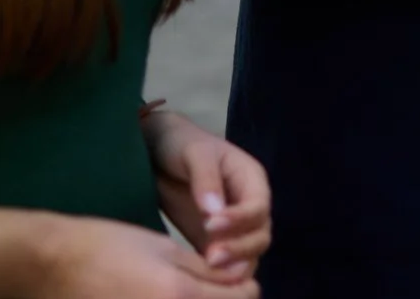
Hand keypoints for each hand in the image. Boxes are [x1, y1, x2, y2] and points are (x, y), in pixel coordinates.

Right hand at [30, 214, 255, 298]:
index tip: (233, 275)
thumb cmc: (108, 247)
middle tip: (215, 286)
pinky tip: (165, 298)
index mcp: (182, 295)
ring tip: (189, 292)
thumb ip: (205, 268)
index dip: (244, 285)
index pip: (244, 298)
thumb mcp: (163, 248)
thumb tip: (239, 278)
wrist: (51, 267)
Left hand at [141, 109, 270, 280]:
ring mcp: (234, 226)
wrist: (159, 151)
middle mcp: (248, 205)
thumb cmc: (182, 144)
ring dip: (234, 264)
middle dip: (241, 249)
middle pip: (260, 234)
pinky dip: (221, 273)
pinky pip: (228, 262)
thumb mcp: (195, 153)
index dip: (240, 219)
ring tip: (208, 269)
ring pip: (249, 252)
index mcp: (251, 179)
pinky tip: (203, 276)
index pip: (258, 206)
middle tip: (211, 258)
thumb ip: (205, 179)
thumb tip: (215, 211)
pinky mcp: (215, 241)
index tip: (211, 225)